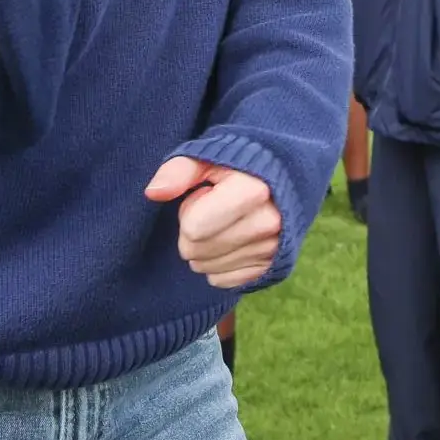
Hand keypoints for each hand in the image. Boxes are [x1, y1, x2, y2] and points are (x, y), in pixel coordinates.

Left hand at [146, 158, 280, 288]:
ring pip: (205, 268)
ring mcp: (272, 248)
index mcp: (254, 192)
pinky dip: (219, 265)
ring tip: (224, 225)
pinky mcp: (271, 266)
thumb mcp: (209, 158)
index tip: (206, 195)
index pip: (193, 229)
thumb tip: (154, 192)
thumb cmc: (239, 166)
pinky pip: (222, 281)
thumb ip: (179, 170)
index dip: (189, 211)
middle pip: (195, 252)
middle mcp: (268, 224)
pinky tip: (232, 242)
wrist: (285, 178)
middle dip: (193, 233)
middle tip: (213, 212)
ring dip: (204, 250)